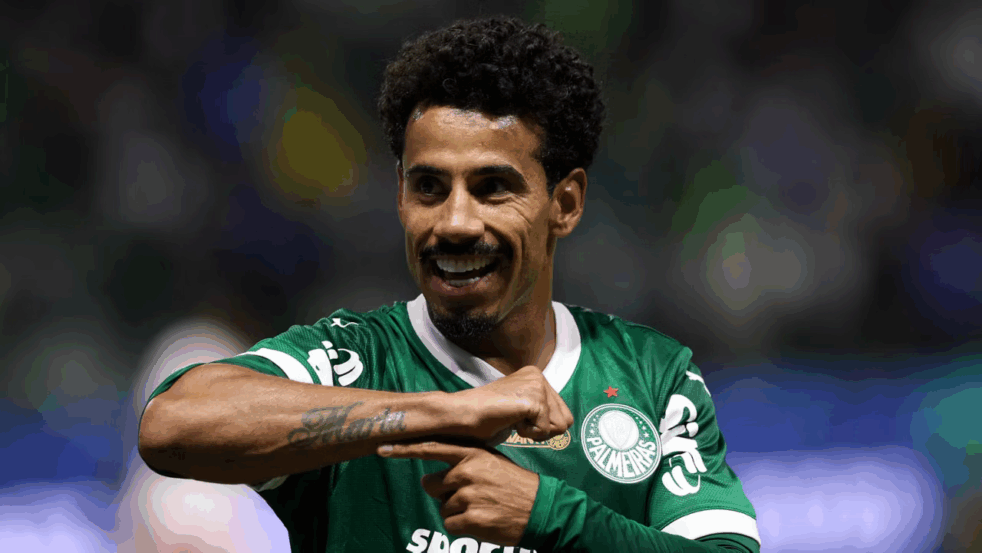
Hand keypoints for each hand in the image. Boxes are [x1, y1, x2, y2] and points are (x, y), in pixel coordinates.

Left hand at [378, 441, 537, 545]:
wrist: (541, 509)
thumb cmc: (514, 484)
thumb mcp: (491, 461)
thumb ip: (462, 462)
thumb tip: (429, 478)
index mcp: (472, 453)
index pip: (431, 448)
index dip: (404, 450)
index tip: (382, 448)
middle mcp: (467, 471)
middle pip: (431, 485)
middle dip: (444, 492)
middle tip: (470, 494)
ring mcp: (467, 496)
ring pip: (442, 507)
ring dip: (457, 511)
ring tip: (483, 506)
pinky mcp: (470, 519)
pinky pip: (450, 525)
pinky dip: (462, 527)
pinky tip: (482, 519)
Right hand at [453, 366, 573, 443]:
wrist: (464, 414)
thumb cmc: (487, 417)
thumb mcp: (521, 408)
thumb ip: (539, 409)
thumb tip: (564, 423)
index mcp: (536, 376)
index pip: (563, 412)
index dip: (543, 425)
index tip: (518, 418)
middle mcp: (539, 376)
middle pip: (566, 419)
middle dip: (543, 429)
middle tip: (516, 421)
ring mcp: (537, 386)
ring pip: (560, 426)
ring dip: (536, 431)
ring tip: (513, 419)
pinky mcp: (534, 399)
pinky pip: (545, 430)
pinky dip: (527, 433)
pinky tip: (510, 421)